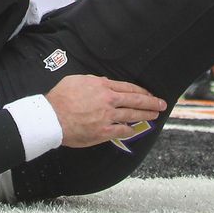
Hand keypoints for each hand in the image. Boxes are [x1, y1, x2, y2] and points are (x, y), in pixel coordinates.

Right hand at [44, 75, 165, 147]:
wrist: (51, 117)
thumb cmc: (60, 97)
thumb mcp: (77, 80)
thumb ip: (93, 81)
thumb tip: (103, 82)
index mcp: (102, 86)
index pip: (128, 88)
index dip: (141, 91)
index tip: (149, 93)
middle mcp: (108, 100)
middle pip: (135, 100)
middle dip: (151, 102)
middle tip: (162, 104)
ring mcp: (107, 117)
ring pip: (132, 115)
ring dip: (145, 115)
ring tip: (155, 115)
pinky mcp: (103, 132)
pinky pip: (121, 131)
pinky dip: (129, 130)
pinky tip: (134, 130)